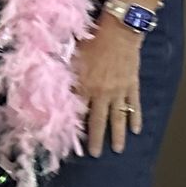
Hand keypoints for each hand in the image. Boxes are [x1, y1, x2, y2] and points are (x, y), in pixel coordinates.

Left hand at [76, 23, 143, 155]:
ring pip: (118, 118)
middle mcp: (101, 93)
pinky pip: (134, 106)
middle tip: (96, 154)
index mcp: (83, 86)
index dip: (74, 127)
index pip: (77, 113)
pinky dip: (135, 118)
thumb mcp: (70, 57)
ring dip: (117, 135)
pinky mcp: (132, 86)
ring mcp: (118, 91)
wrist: (117, 32)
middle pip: (98, 121)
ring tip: (118, 149)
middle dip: (96, 139)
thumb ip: (63, 75)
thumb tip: (50, 87)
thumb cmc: (90, 41)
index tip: (71, 140)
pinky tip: (136, 130)